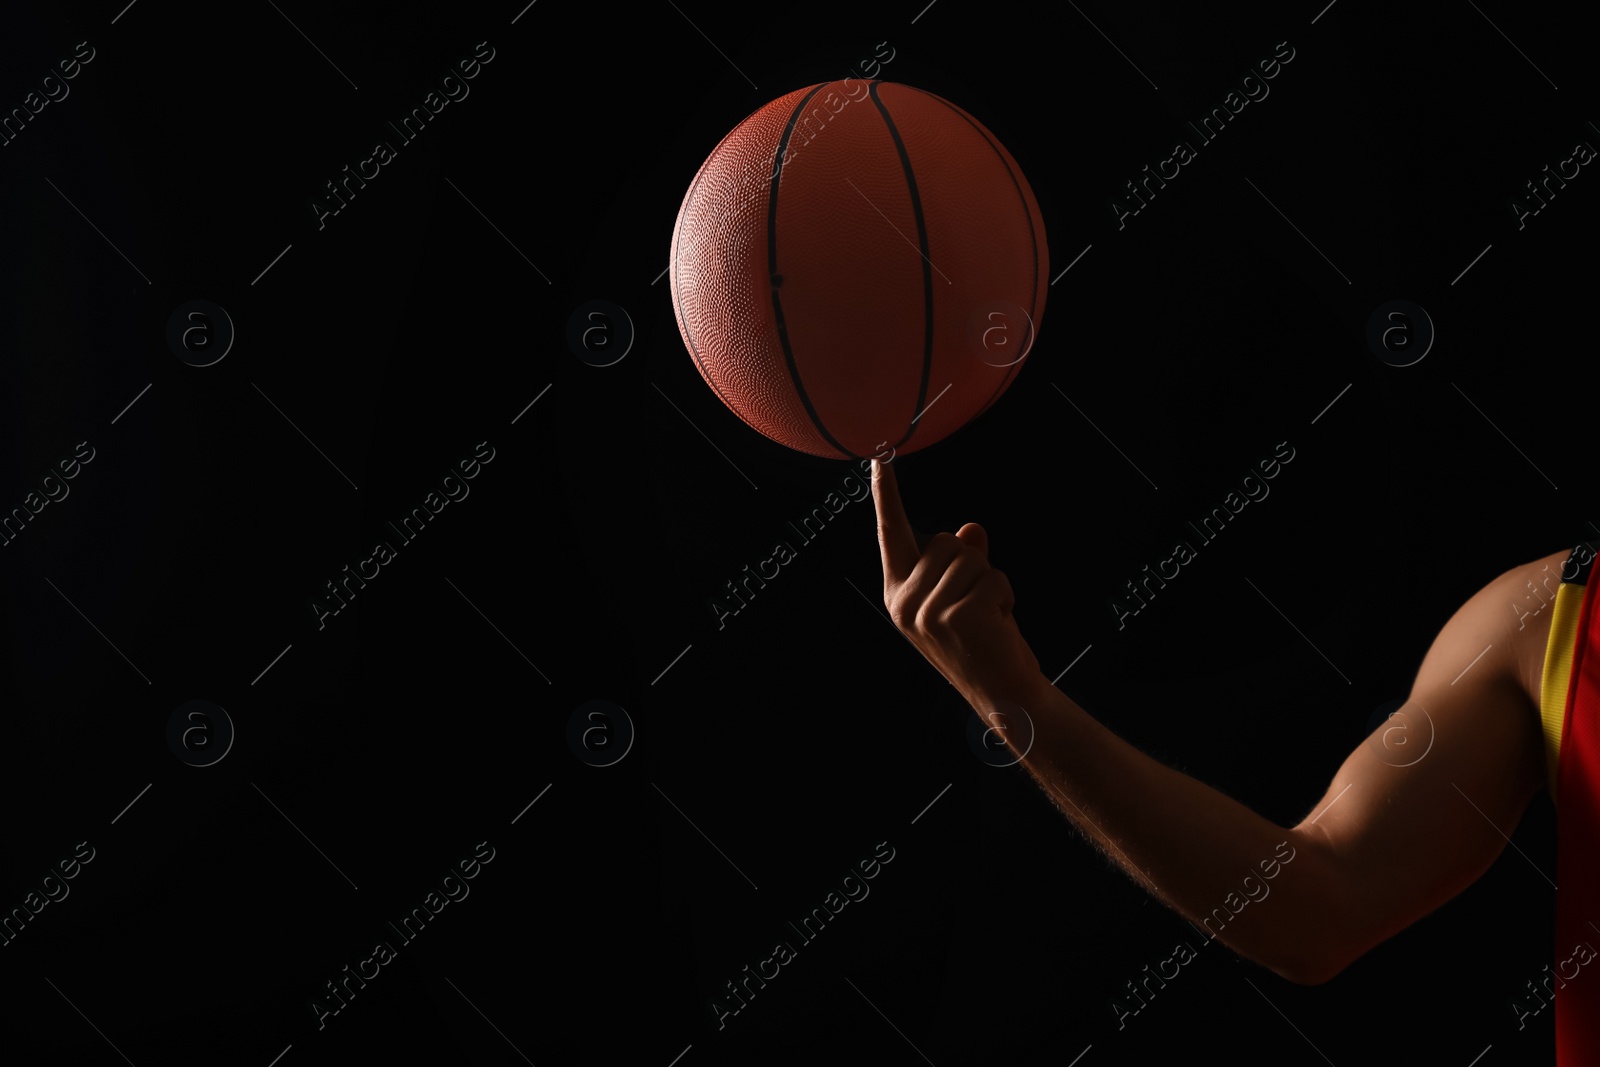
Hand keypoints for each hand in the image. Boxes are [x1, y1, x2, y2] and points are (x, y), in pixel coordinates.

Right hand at [871, 458, 1045, 708]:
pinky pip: (992, 577)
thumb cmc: (983, 644)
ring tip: (988, 617)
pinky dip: (1005, 595)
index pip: (892, 534)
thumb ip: (962, 560)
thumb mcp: (964, 596)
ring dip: (991, 581)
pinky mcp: (956, 615)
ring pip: (971, 557)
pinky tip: (999, 624)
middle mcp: (905, 601)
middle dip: (972, 564)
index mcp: (899, 594)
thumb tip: (971, 528)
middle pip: (946, 541)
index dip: (887, 495)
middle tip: (977, 605)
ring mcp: (927, 610)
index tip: (878, 459)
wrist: (1003, 694)